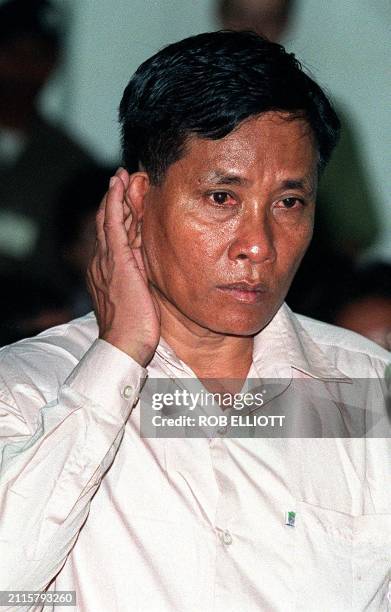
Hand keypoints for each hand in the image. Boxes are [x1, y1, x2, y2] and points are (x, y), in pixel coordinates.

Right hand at [87, 167, 159, 365]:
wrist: (126, 343)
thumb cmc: (136, 328)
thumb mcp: (140, 298)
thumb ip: (143, 280)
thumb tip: (154, 269)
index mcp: (109, 272)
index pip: (112, 238)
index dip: (118, 218)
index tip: (126, 201)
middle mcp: (103, 263)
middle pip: (107, 224)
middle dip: (114, 201)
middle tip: (121, 179)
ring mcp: (108, 260)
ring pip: (109, 219)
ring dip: (114, 195)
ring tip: (120, 175)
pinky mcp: (117, 260)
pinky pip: (113, 224)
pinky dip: (114, 202)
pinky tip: (118, 185)